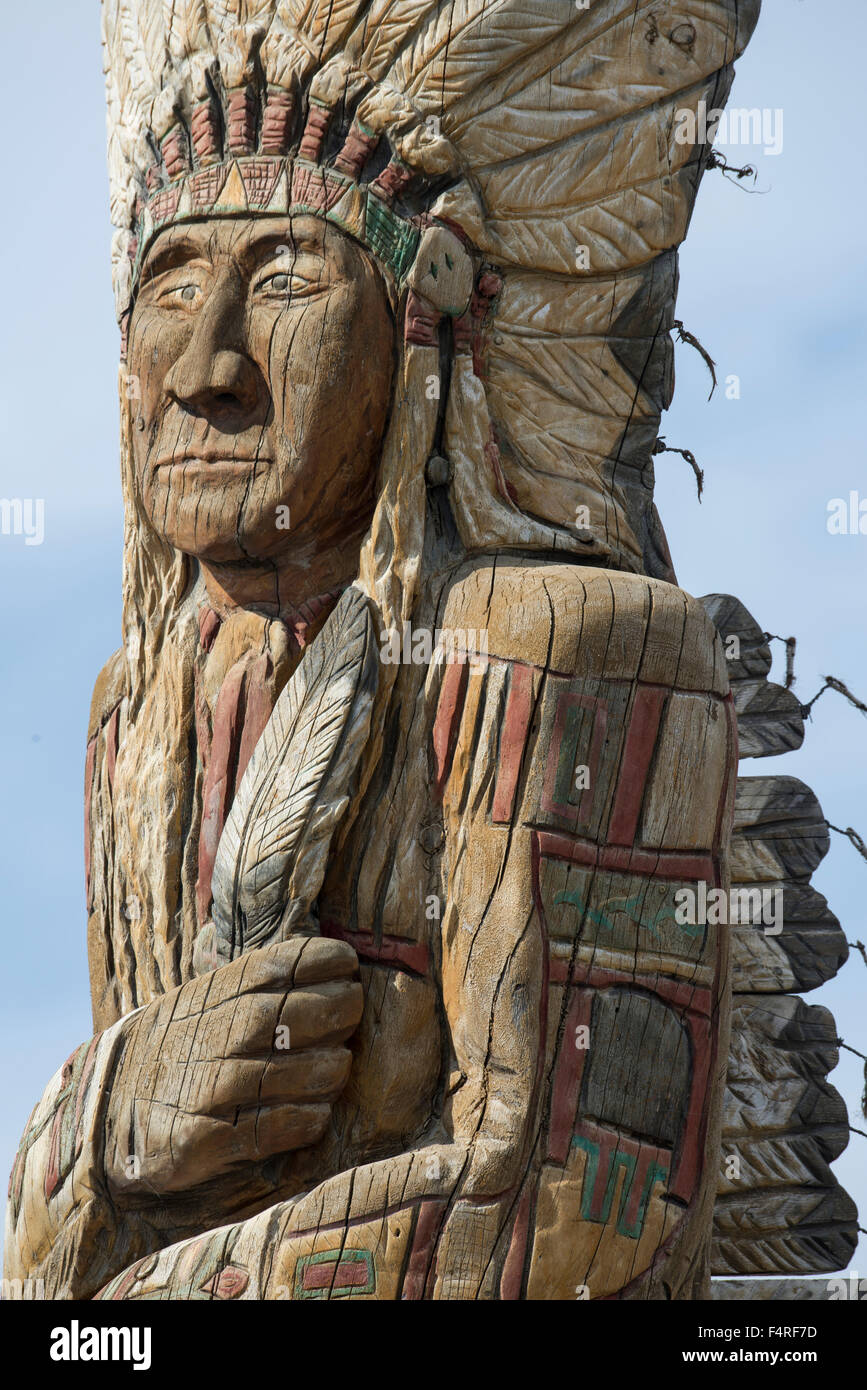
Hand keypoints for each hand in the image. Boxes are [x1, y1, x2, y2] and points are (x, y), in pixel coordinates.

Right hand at [104, 937, 360, 1198]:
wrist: (108, 1106)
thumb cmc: (180, 1046)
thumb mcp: (205, 999)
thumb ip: (257, 982)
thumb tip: (333, 959)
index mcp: (216, 995)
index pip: (276, 965)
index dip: (321, 960)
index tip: (347, 964)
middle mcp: (212, 1036)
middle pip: (287, 1015)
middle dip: (333, 1010)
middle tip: (352, 1012)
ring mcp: (206, 1088)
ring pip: (286, 1073)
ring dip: (326, 1069)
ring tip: (337, 1067)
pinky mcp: (203, 1139)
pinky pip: (269, 1128)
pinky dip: (301, 1121)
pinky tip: (316, 1115)